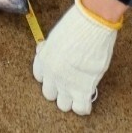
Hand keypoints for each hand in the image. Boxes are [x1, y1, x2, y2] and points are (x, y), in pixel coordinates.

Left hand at [33, 0, 120, 114]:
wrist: (92, 23)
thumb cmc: (76, 23)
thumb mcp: (55, 35)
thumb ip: (49, 48)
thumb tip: (44, 50)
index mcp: (43, 59)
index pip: (39, 77)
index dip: (49, 74)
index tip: (57, 71)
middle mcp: (52, 74)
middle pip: (49, 94)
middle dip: (58, 88)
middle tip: (68, 81)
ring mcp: (67, 84)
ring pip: (63, 105)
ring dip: (70, 99)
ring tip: (78, 90)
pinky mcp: (84, 89)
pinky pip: (80, 109)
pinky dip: (83, 106)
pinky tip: (87, 98)